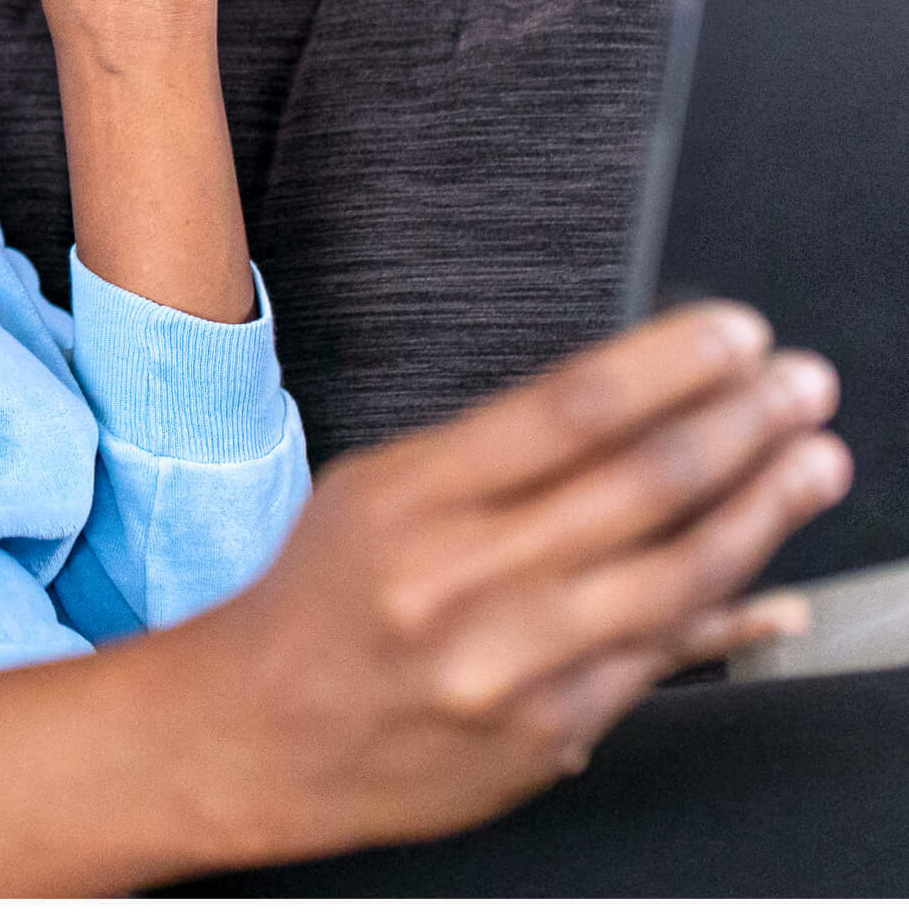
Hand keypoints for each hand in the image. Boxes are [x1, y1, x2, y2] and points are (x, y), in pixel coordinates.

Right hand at [167, 301, 849, 868]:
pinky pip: (662, 669)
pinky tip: (779, 590)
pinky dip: (731, 621)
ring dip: (761, 512)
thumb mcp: (379, 487)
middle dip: (741, 426)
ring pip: (671, 579)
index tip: (737, 334)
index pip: (567, 410)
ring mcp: (513, 669)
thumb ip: (496, 453)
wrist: (259, 735)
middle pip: (636, 487)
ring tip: (815, 463)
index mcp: (413, 498)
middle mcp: (463, 583)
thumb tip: (633, 404)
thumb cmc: (322, 597)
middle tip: (803, 385)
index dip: (670, 364)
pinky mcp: (547, 740)